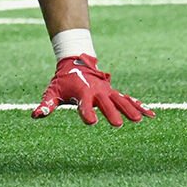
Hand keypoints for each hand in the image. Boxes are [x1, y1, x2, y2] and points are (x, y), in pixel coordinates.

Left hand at [32, 55, 153, 126]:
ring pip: (121, 100)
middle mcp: (97, 92)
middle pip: (106, 103)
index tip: (91, 122)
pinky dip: (139, 106)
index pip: (84, 105)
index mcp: (82, 93)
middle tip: (118, 125)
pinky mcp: (114, 92)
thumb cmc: (63, 81)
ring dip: (130, 109)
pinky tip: (151, 114)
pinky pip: (129, 99)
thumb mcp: (52, 92)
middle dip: (112, 113)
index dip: (86, 112)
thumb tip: (35, 116)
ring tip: (140, 120)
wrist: (77, 61)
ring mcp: (107, 91)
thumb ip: (46, 104)